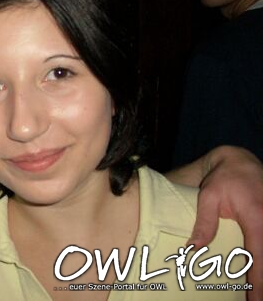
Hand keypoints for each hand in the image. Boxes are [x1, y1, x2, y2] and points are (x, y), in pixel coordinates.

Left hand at [190, 146, 262, 300]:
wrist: (240, 162)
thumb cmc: (223, 179)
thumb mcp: (208, 196)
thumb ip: (204, 222)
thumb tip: (194, 248)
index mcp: (256, 218)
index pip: (259, 256)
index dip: (259, 281)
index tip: (257, 299)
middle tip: (255, 300)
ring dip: (262, 270)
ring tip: (255, 291)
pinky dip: (261, 258)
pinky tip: (256, 273)